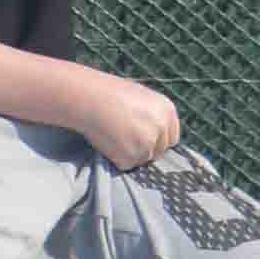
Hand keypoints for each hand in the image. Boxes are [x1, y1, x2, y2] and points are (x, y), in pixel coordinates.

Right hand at [57, 71, 183, 170]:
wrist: (88, 98)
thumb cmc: (109, 94)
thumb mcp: (141, 98)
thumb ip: (154, 117)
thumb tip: (156, 137)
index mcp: (167, 111)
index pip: (171, 139)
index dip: (157, 141)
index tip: (143, 139)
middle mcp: (161, 128)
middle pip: (159, 152)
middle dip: (145, 150)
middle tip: (125, 138)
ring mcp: (148, 144)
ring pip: (143, 160)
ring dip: (130, 153)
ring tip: (114, 135)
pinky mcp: (131, 157)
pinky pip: (127, 164)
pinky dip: (117, 158)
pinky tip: (108, 141)